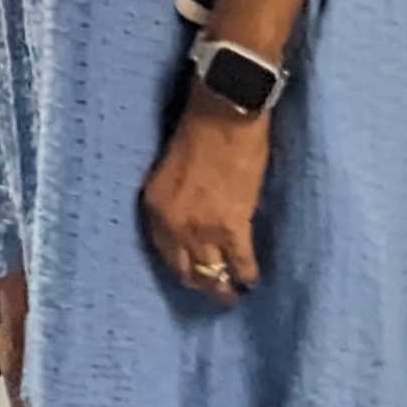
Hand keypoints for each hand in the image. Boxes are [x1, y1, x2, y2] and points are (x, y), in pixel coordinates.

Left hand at [140, 103, 268, 303]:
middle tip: (214, 289)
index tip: (191, 274)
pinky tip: (252, 280)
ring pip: (213, 273)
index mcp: (154, 206)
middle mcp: (173, 224)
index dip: (180, 266)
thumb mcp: (172, 169)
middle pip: (185, 269)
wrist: (224, 113)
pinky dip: (248, 274)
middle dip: (200, 282)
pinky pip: (241, 263)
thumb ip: (177, 200)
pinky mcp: (232, 228)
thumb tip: (194, 220)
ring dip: (224, 287)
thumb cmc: (199, 128)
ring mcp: (201, 229)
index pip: (163, 251)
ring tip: (233, 294)